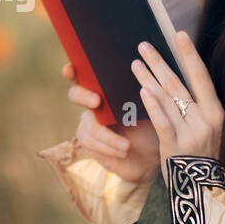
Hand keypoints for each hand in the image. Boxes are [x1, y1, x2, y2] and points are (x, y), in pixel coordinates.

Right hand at [62, 61, 160, 184]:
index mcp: (108, 88)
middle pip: (76, 94)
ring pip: (87, 125)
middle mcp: (94, 102)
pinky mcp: (88, 141)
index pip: (86, 74)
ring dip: (107, 136)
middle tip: (96, 101)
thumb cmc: (154, 125)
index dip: (73, 70)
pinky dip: (108, 148)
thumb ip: (143, 92)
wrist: (153, 154)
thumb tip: (140, 77)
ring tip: (126, 146)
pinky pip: (90, 142)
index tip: (70, 69)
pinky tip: (123, 151)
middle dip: (83, 96)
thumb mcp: (153, 106)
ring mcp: (88, 122)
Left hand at [131, 31, 224, 169]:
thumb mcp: (208, 130)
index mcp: (217, 113)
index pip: (201, 77)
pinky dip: (153, 106)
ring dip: (149, 79)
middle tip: (143, 46)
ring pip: (167, 100)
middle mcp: (206, 120)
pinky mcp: (175, 148)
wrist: (205, 193)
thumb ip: (195, 108)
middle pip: (179, 84)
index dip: (189, 55)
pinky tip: (142, 90)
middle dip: (159, 62)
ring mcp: (191, 134)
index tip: (178, 34)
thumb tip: (174, 81)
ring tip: (134, 64)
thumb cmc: (203, 157)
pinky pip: (163, 122)